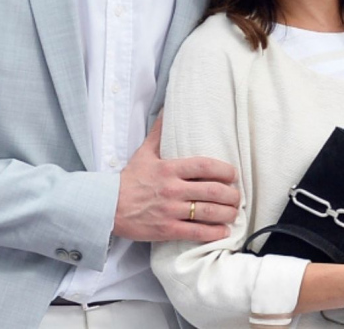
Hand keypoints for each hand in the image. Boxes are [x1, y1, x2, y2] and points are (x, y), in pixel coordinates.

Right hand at [113, 117, 240, 241]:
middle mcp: (172, 189)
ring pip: (208, 212)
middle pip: (212, 190)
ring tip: (233, 213)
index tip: (233, 175)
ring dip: (227, 213)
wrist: (106, 207)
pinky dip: (213, 233)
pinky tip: (223, 231)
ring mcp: (170, 210)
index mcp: (169, 168)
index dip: (225, 170)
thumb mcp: (143, 153)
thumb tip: (166, 109)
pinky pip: (196, 233)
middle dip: (231, 195)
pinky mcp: (166, 230)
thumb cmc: (128, 180)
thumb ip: (158, 133)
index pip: (205, 166)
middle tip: (237, 196)